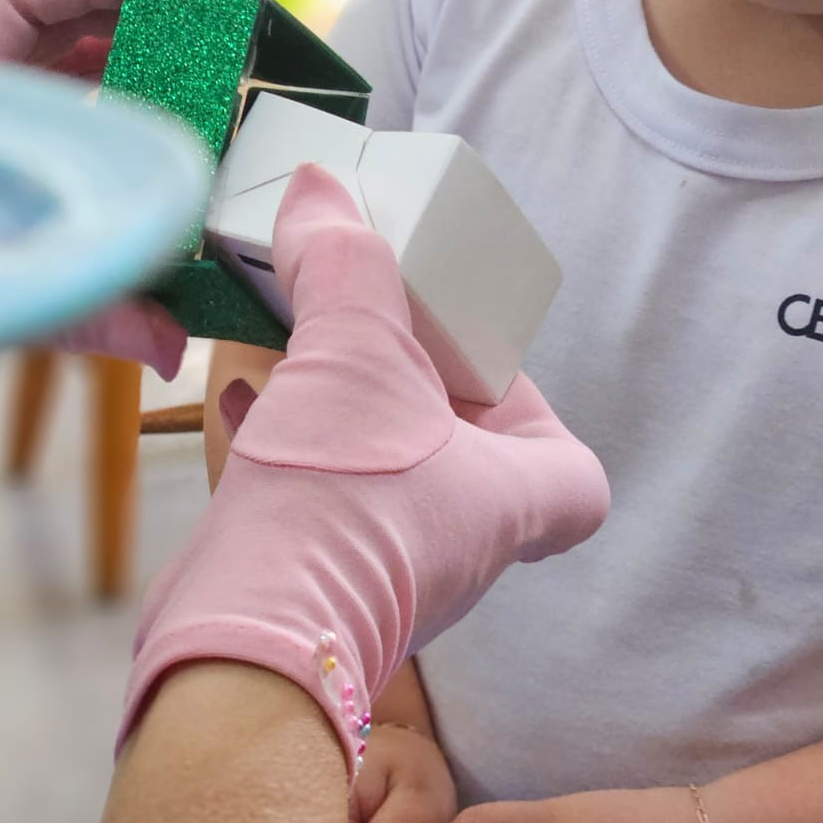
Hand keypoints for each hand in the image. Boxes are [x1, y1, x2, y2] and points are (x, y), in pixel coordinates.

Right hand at [122, 164, 609, 779]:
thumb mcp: (356, 348)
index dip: (542, 416)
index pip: (577, 480)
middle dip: (422, 384)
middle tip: (380, 323)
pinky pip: (317, 493)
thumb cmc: (343, 497)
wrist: (245, 637)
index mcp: (511, 499)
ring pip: (387, 472)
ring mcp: (388, 569)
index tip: (482, 360)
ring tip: (309, 340)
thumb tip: (322, 185)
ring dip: (354, 407)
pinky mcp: (317, 576)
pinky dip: (290, 436)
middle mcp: (461, 544)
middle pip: (468, 456)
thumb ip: (345, 261)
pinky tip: (245, 390)